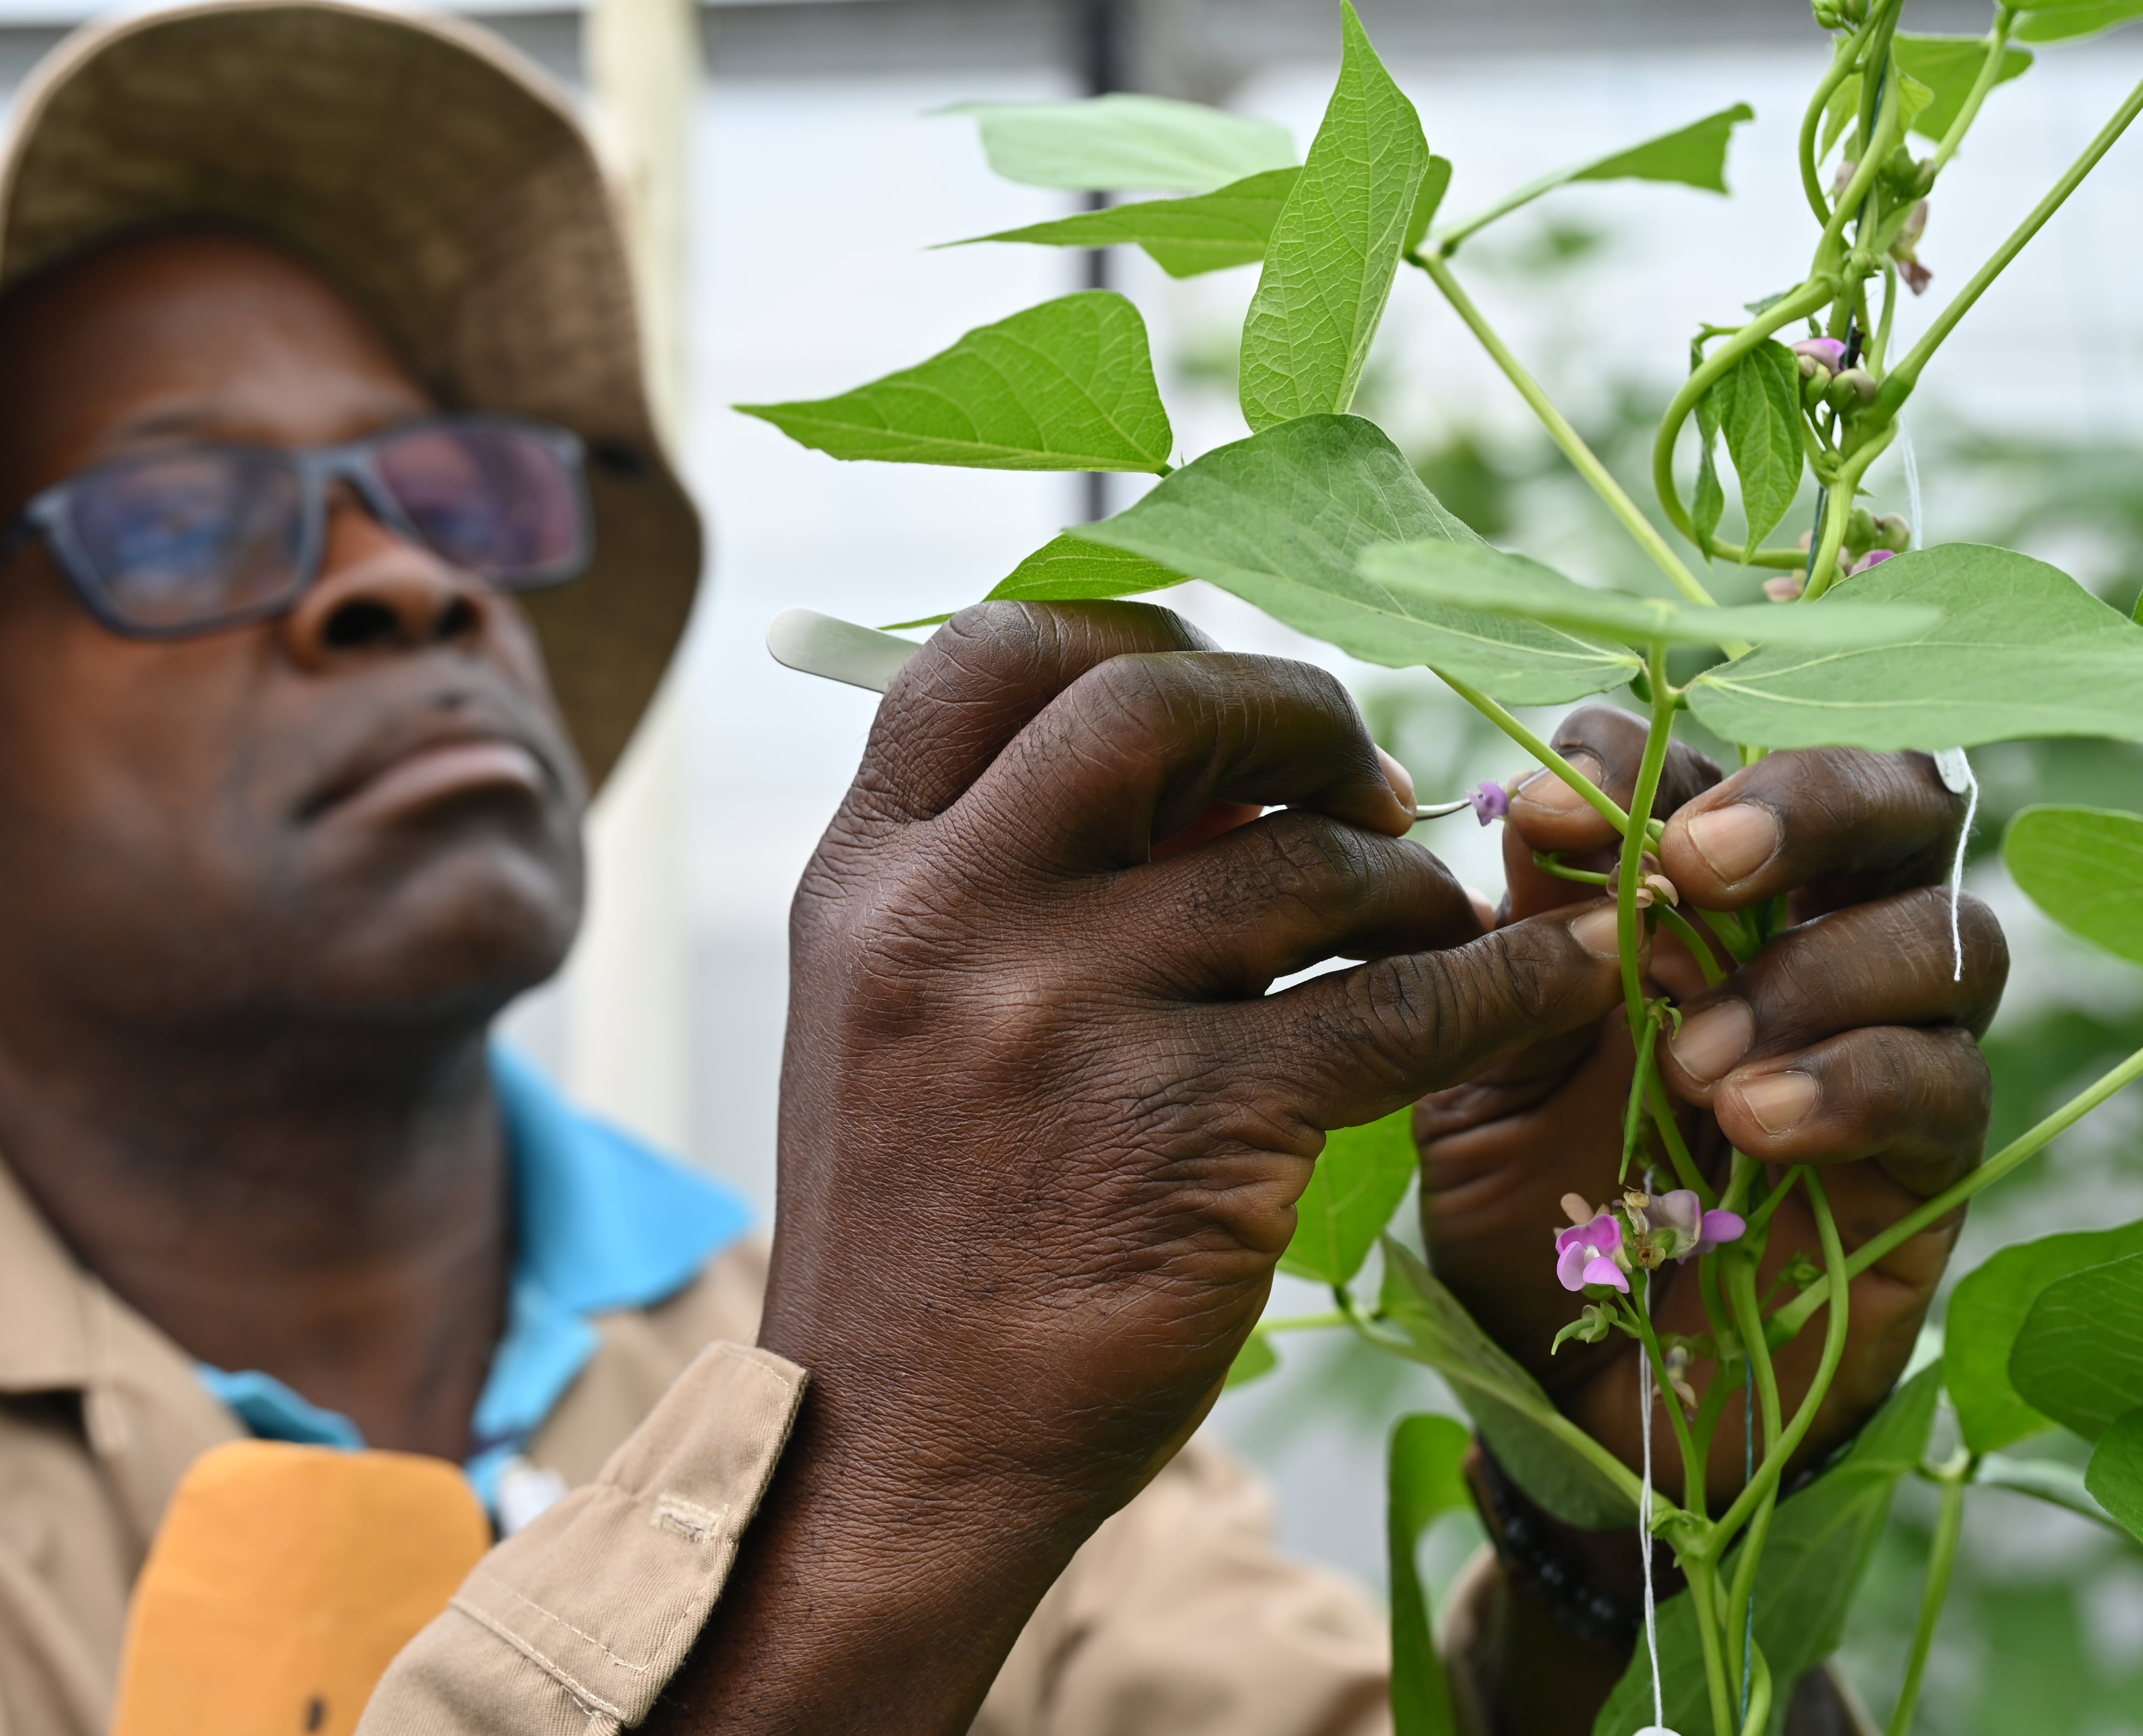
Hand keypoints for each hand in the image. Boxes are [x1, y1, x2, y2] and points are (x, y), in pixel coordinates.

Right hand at [656, 605, 1628, 1733]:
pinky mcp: (1194, 1131)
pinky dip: (1498, 984)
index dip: (1133, 638)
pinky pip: (1396, 1008)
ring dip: (1399, 881)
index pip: (992, 655)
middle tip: (1358, 782)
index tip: (1218, 698)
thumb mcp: (885, 1014)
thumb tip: (1196, 765)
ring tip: (1420, 927)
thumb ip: (991, 877)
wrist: (887, 1450)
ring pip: (1301, 860)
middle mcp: (952, 918)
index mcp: (867, 880)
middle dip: (1292, 716)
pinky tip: (1543, 981)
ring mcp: (1068, 1019)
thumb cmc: (911, 1228)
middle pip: (1155, 706)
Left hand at [1417, 708, 2002, 1726]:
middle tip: (1695, 865)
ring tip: (1690, 1062)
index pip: (1704, 768)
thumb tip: (1537, 814)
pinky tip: (1752, 1123)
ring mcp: (1886, 1046)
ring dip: (1814, 973)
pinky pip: (1943, 1086)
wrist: (1568, 1386)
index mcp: (1688, 899)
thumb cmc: (1525, 1210)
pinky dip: (1849, 1086)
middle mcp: (1809, 942)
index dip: (1634, 762)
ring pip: (1943, 936)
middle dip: (1803, 803)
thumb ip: (1511, 950)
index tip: (1538, 817)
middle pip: (1894, 800)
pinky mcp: (1929, 1162)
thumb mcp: (1480, 1072)